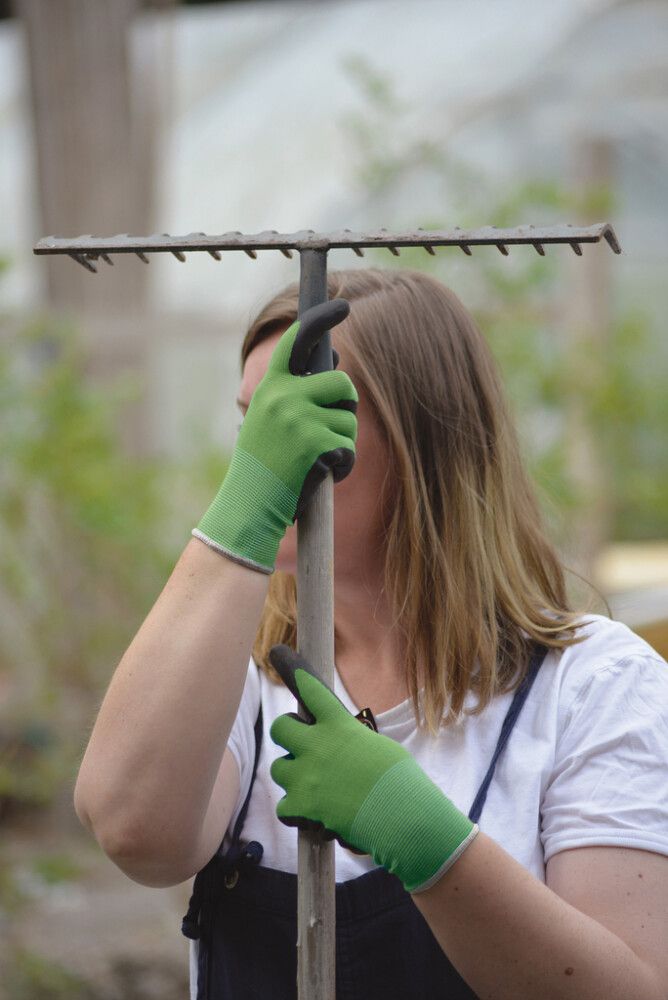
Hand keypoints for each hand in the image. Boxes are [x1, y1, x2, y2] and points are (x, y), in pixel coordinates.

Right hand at [194, 300, 357, 572]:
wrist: (248, 506)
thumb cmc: (262, 469)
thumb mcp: (269, 423)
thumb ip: (294, 395)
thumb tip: (335, 363)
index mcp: (270, 388)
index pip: (297, 341)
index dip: (321, 320)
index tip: (342, 305)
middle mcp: (282, 396)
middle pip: (342, 384)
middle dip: (345, 408)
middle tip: (328, 431)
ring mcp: (297, 418)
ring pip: (349, 420)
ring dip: (343, 444)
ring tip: (315, 461)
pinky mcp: (313, 442)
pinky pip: (348, 447)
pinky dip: (343, 465)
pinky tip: (321, 474)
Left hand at [268, 645, 477, 893]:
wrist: (404, 819)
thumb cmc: (400, 782)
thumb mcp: (379, 748)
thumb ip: (351, 741)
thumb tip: (338, 749)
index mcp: (339, 725)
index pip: (312, 690)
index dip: (295, 672)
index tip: (279, 653)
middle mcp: (318, 744)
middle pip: (280, 728)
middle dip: (288, 736)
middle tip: (301, 747)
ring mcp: (306, 775)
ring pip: (279, 768)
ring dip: (294, 777)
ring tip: (318, 788)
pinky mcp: (302, 805)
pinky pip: (284, 806)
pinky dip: (296, 812)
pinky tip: (315, 816)